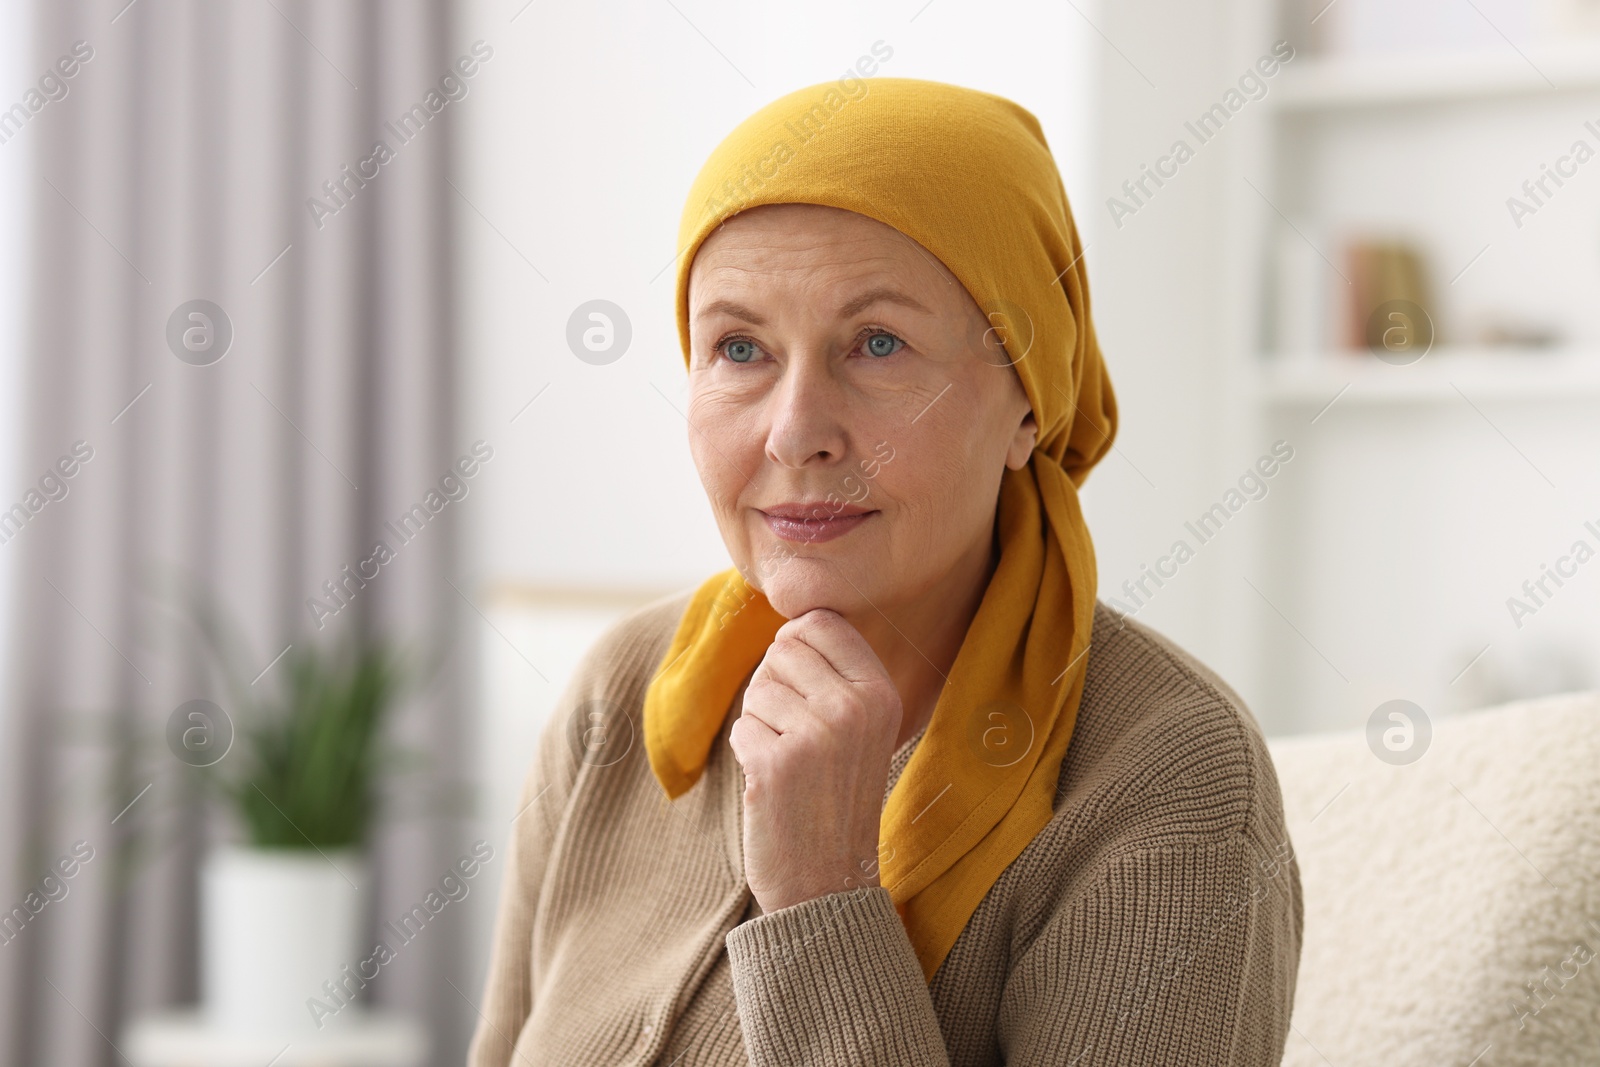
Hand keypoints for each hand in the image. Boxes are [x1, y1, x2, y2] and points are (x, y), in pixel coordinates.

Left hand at [728, 608, 903, 913]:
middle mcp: (855, 707)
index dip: (799, 651)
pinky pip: (741, 727)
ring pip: (757, 688)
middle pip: (783, 649)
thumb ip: (835, 673)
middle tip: (800, 740)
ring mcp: (817, 735)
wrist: (828, 882)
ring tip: (792, 765)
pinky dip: (748, 755)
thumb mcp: (861, 728)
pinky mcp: (776, 764)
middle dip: (777, 688)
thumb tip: (792, 623)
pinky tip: (775, 786)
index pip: (820, 622)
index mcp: (881, 692)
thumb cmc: (836, 796)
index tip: (810, 697)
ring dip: (762, 725)